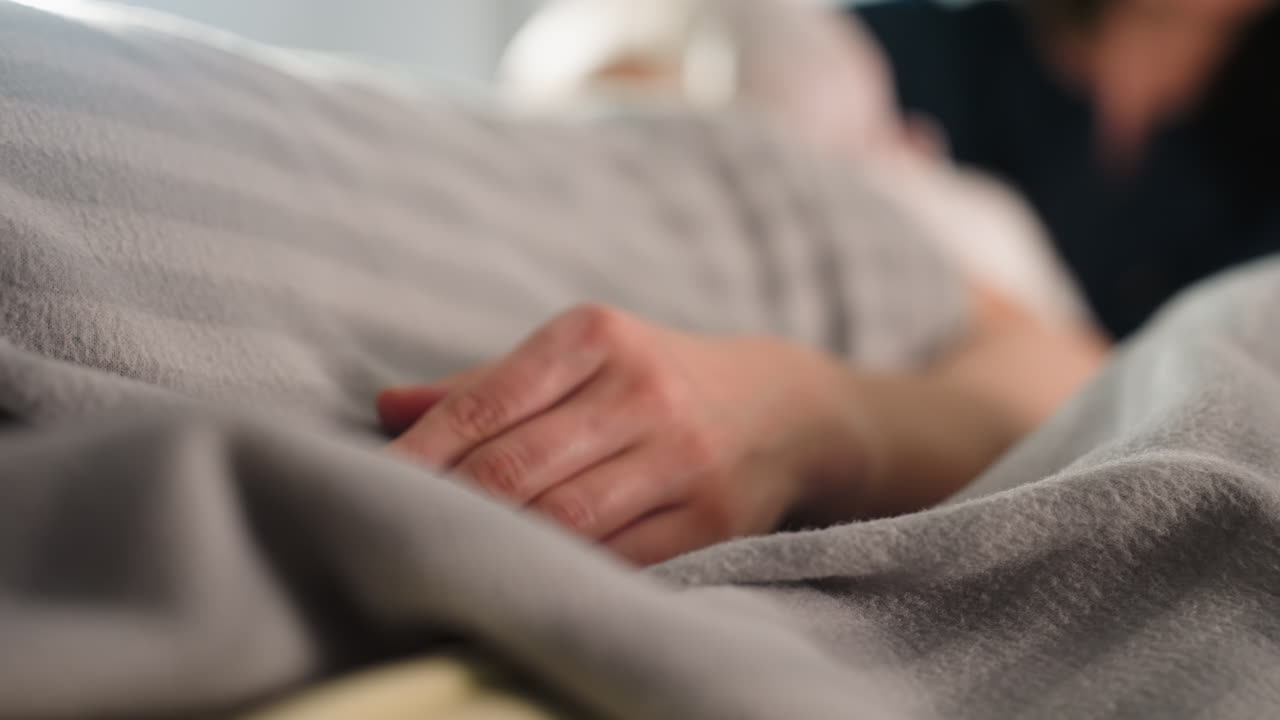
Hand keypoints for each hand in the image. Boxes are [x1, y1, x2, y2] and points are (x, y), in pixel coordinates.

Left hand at [377, 304, 865, 564]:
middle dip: (450, 507)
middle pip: (516, 468)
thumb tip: (387, 408)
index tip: (371, 486)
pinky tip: (528, 576)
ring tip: (451, 559)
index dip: (421, 452)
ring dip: (501, 545)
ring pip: (564, 520)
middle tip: (396, 534)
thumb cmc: (650, 379)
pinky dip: (566, 573)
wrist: (780, 408)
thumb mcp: (579, 356)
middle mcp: (641, 392)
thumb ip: (484, 385)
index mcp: (595, 337)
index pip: (486, 401)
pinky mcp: (711, 519)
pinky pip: (618, 560)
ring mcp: (681, 458)